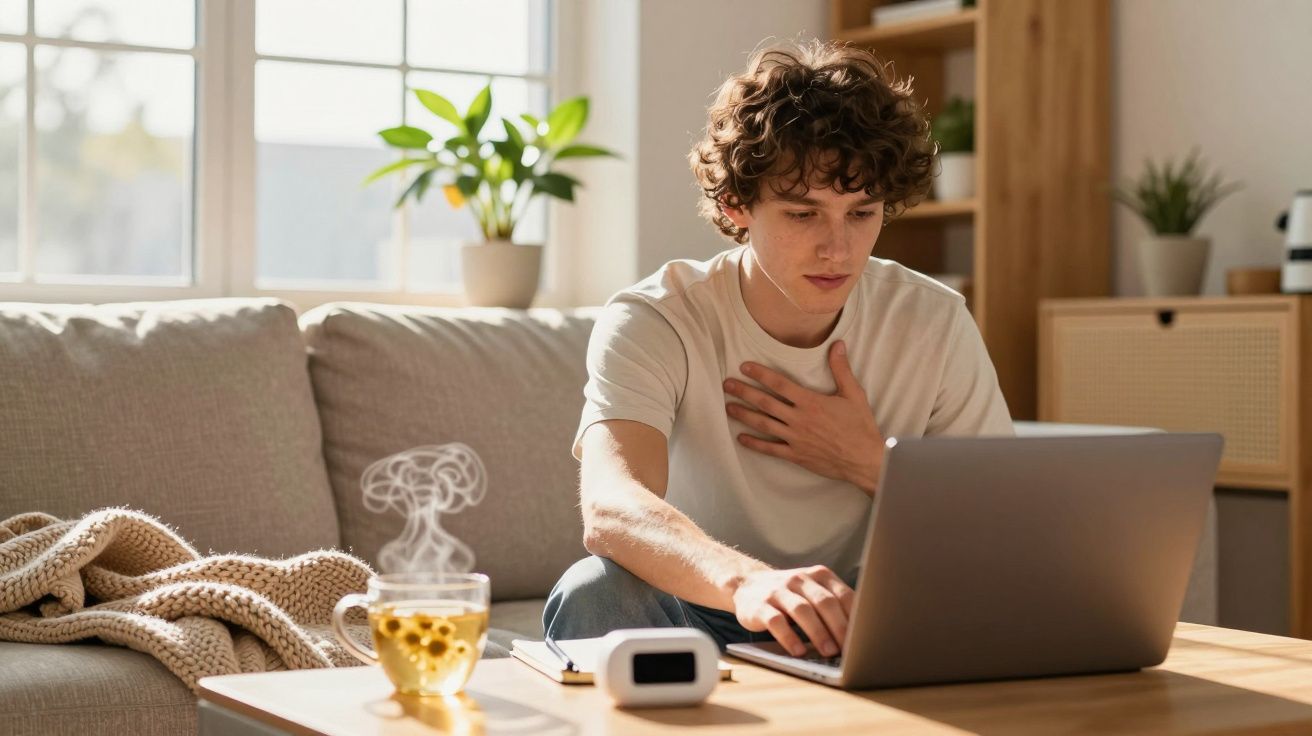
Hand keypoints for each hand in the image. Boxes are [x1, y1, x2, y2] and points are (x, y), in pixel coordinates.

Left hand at [724, 340, 885, 494]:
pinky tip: (741, 438)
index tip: (744, 367)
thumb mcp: (854, 394)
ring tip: (728, 407)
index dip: (760, 374)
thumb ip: (841, 369)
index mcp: (811, 402)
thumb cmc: (860, 426)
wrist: (865, 460)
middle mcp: (799, 419)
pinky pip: (771, 449)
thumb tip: (837, 344)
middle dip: (744, 392)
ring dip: (744, 415)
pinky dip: (754, 444)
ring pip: (763, 424)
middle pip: (765, 402)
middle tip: (726, 385)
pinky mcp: (796, 455)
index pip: (779, 384)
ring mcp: (795, 438)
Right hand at [729, 565, 854, 656]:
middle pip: (824, 602)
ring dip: (818, 633)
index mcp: (819, 575)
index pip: (843, 595)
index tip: (865, 638)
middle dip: (840, 627)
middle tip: (850, 649)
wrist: (747, 586)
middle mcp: (799, 579)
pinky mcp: (759, 606)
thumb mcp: (813, 592)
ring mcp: (778, 591)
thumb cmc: (790, 595)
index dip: (856, 617)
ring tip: (828, 652)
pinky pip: (776, 621)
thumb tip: (861, 636)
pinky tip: (798, 652)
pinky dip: (789, 637)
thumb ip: (834, 605)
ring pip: (802, 610)